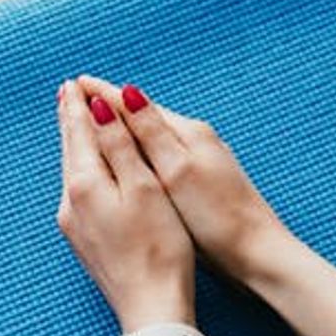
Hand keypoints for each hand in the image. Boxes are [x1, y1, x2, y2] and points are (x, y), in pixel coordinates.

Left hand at [55, 76, 196, 331]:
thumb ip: (120, 147)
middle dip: (72, 120)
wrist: (153, 309)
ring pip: (73, 172)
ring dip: (76, 144)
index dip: (79, 105)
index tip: (75, 82)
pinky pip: (79, 193)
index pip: (79, 132)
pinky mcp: (85, 242)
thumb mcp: (144, 188)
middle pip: (70, 150)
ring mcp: (75, 226)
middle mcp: (71, 203)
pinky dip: (83, 169)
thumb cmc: (159, 249)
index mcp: (85, 185)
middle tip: (69, 93)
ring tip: (77, 124)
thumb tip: (97, 108)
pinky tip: (88, 172)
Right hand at [80, 79, 296, 283]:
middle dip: (114, 107)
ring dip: (128, 127)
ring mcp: (204, 160)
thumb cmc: (216, 217)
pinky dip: (144, 151)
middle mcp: (198, 140)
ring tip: (102, 122)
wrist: (257, 252)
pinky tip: (137, 161)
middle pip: (147, 116)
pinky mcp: (206, 182)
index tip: (77, 83)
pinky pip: (165, 156)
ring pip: (156, 136)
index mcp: (189, 134)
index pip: (139, 105)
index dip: (105, 95)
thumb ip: (152, 134)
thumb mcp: (177, 173)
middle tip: (82, 95)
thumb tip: (127, 92)